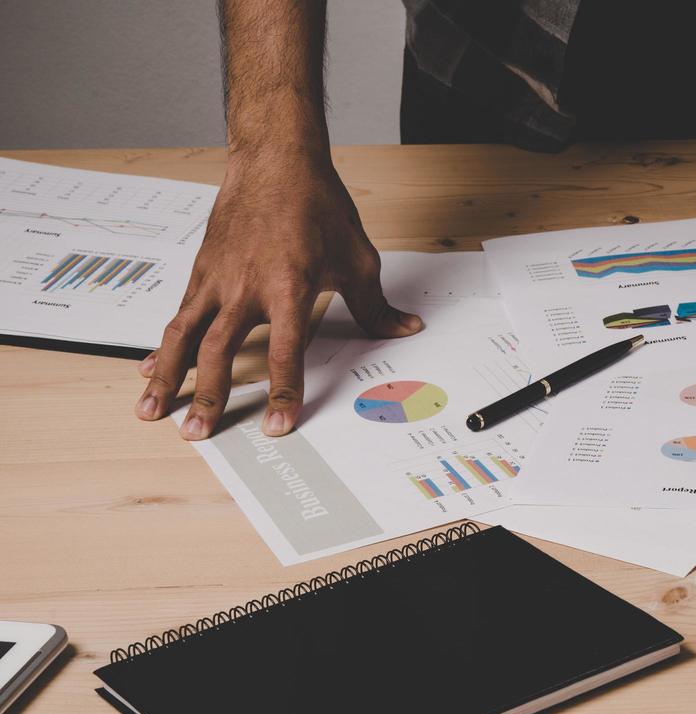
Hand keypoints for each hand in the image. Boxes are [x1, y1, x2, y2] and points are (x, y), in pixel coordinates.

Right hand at [134, 149, 421, 439]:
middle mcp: (245, 285)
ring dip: (168, 377)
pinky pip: (179, 315)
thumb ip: (375, 304)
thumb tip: (405, 329)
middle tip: (198, 433)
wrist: (276, 159)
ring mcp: (217, 278)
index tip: (279, 424)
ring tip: (152, 411)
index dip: (283, 391)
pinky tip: (151, 368)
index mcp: (287, 285)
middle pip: (220, 351)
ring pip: (184, 336)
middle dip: (208, 396)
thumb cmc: (316, 203)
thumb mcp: (357, 257)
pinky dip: (164, 345)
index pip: (284, 351)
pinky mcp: (201, 271)